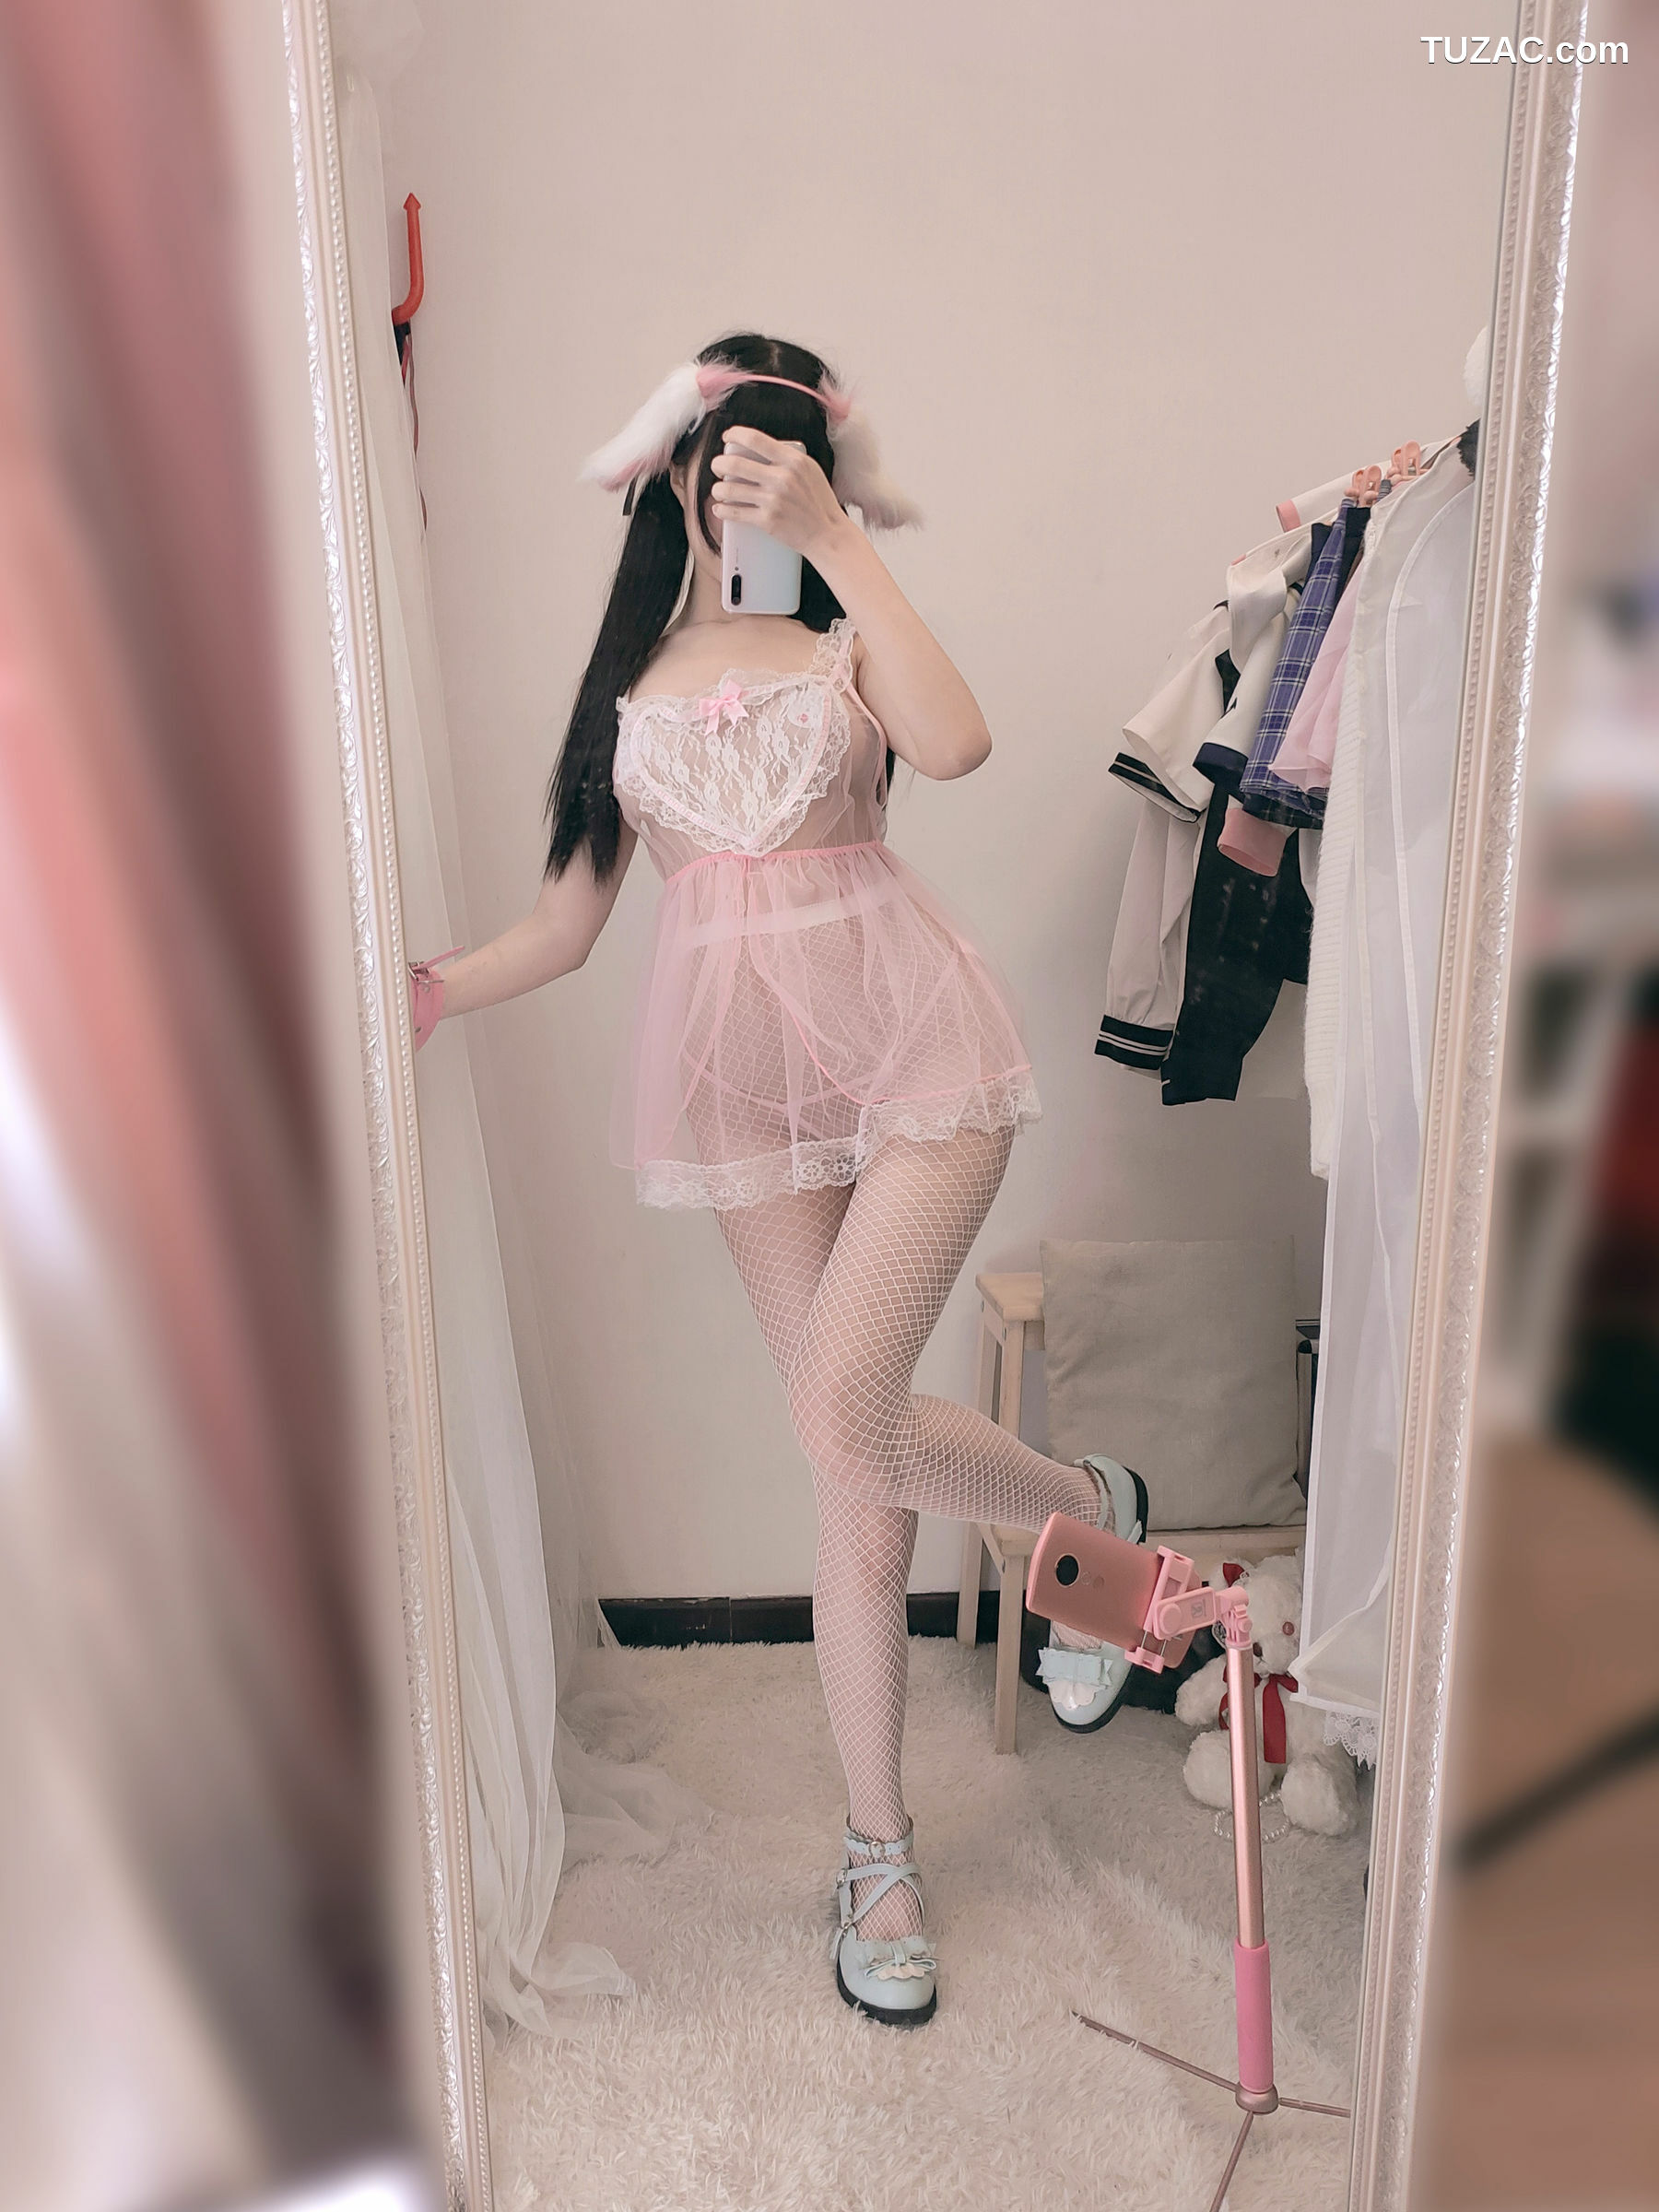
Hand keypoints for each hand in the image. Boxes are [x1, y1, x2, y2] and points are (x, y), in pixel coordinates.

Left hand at [709, 427, 848, 561]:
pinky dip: (722, 509)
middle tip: (717, 466)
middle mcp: (782, 478)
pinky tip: (720, 508)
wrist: (828, 534)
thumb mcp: (809, 470)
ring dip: (718, 488)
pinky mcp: (767, 520)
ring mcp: (773, 500)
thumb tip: (758, 450)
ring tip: (719, 490)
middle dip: (718, 463)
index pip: (755, 439)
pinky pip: (734, 512)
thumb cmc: (819, 502)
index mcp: (793, 461)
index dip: (735, 435)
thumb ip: (786, 458)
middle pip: (735, 464)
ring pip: (729, 489)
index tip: (728, 438)